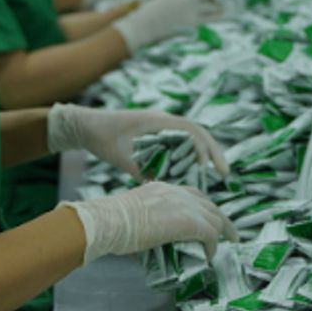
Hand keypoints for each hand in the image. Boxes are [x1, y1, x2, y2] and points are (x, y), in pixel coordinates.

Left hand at [47, 103, 228, 179]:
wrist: (86, 125)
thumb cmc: (102, 138)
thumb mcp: (121, 157)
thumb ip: (141, 171)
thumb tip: (162, 189)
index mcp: (158, 122)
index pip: (193, 131)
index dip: (208, 149)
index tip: (216, 169)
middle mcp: (163, 121)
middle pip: (197, 133)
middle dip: (213, 152)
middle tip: (225, 173)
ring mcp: (160, 126)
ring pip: (190, 138)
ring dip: (202, 153)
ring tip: (214, 174)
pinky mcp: (155, 134)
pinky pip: (178, 143)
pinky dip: (189, 155)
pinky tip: (191, 172)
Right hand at [60, 182, 236, 263]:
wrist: (110, 221)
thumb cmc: (112, 224)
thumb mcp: (133, 219)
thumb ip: (147, 229)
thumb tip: (149, 251)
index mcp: (162, 189)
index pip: (191, 194)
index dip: (201, 208)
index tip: (206, 219)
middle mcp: (177, 193)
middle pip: (208, 203)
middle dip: (219, 218)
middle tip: (228, 232)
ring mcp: (185, 206)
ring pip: (215, 218)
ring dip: (220, 233)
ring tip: (225, 245)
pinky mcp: (190, 222)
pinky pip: (210, 234)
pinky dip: (212, 246)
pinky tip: (209, 255)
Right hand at [112, 0, 222, 51]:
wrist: (143, 25)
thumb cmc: (147, 12)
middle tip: (218, 0)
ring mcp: (191, 9)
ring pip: (212, 5)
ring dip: (216, 7)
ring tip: (219, 8)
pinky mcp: (193, 22)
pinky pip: (212, 17)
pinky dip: (218, 15)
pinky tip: (223, 15)